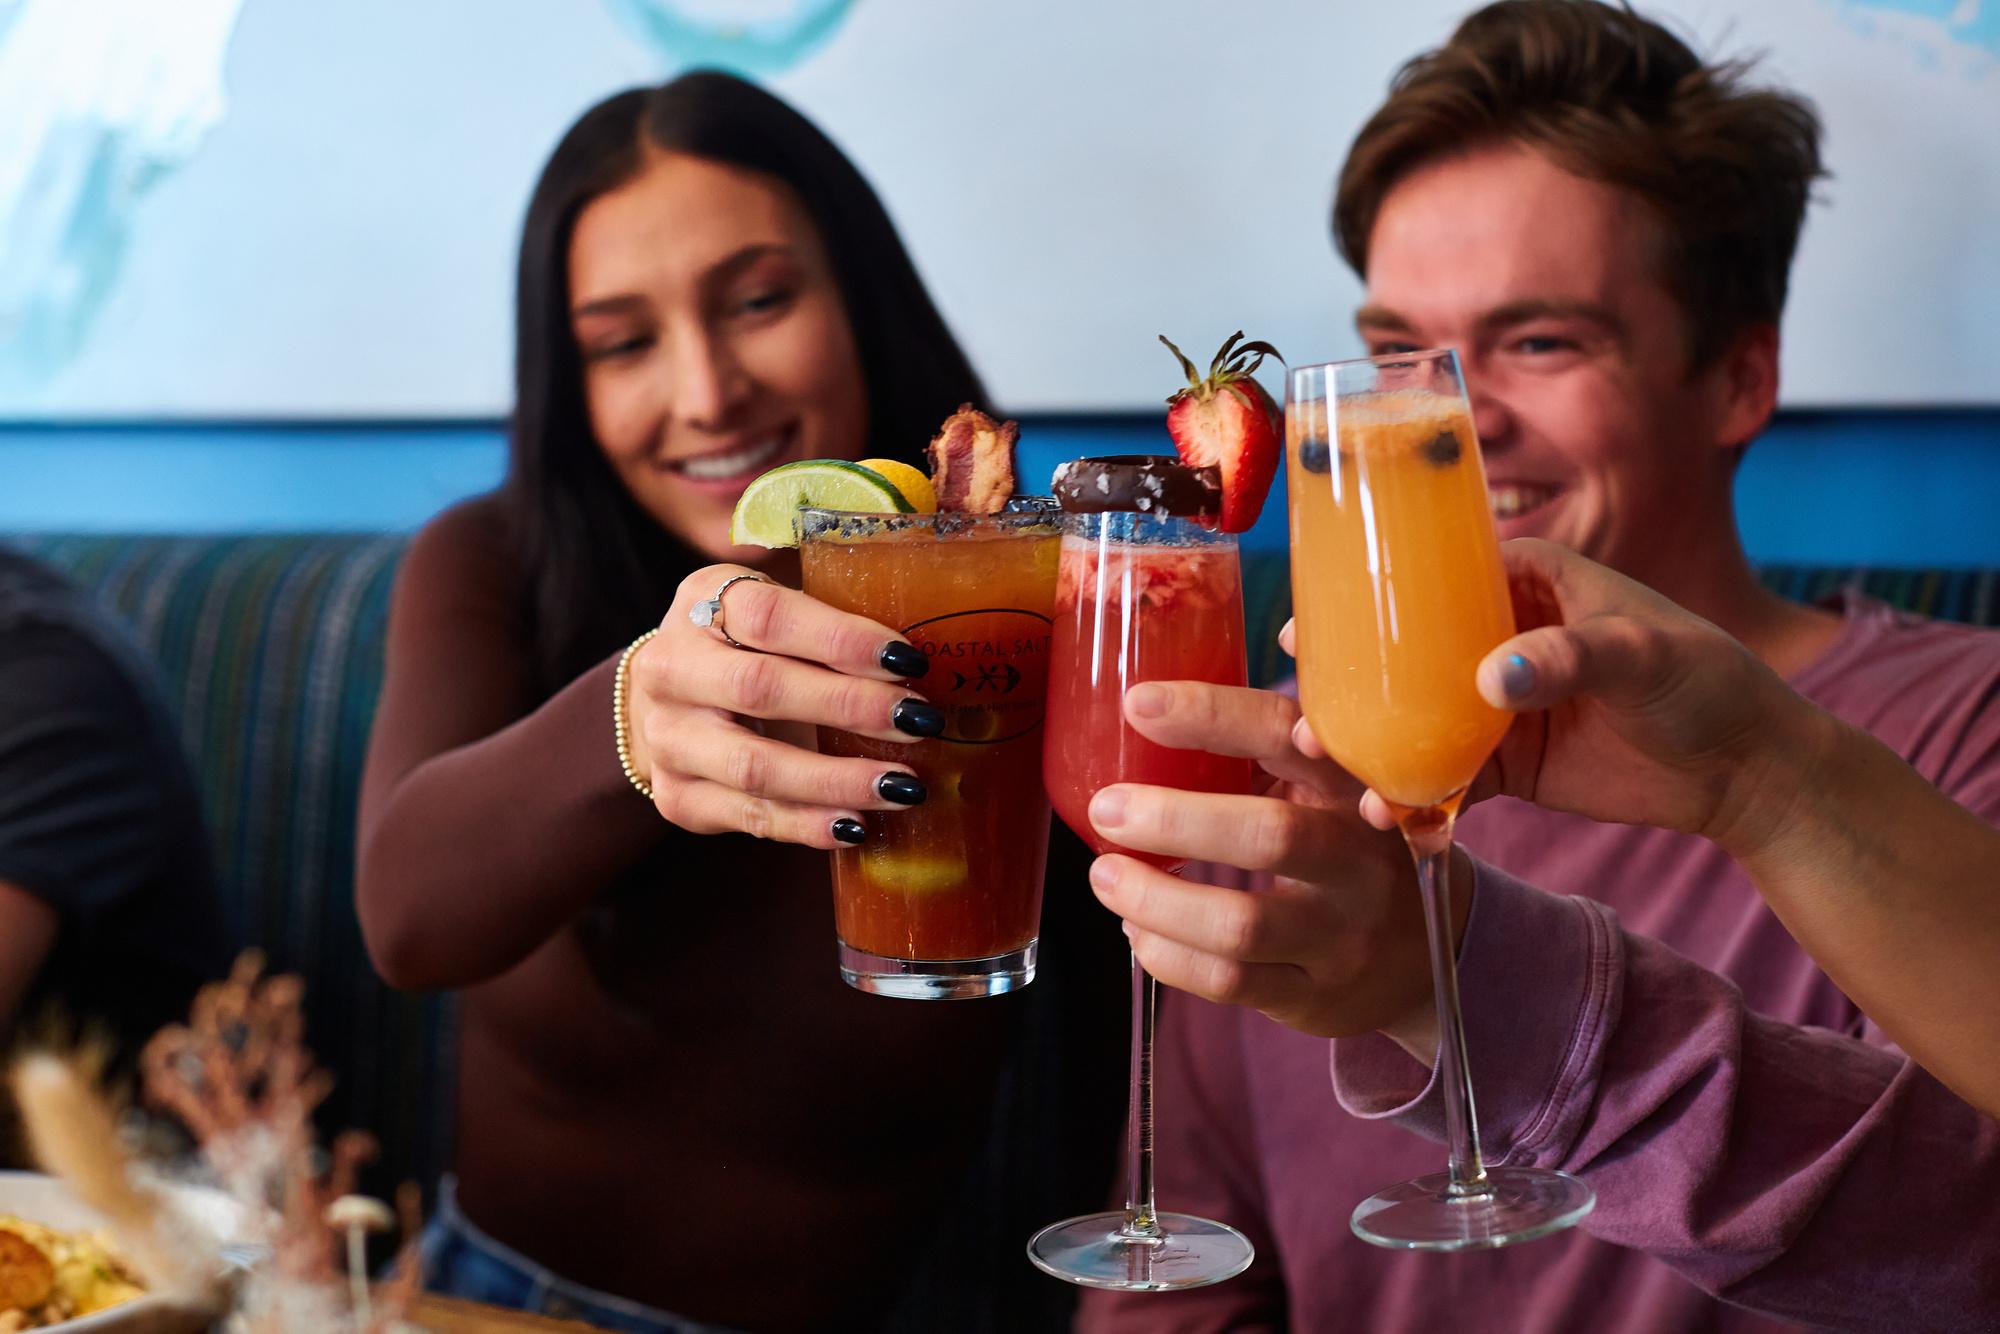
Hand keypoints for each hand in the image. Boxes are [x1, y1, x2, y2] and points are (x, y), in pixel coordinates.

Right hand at [624, 565, 940, 848]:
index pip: (769, 616)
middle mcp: (671, 667)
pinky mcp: (678, 797)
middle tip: (918, 721)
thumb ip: (833, 621)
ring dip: (836, 780)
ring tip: (902, 787)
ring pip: (754, 765)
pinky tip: (856, 825)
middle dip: (849, 707)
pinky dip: (807, 825)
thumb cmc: (748, 647)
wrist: (667, 701)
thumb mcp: (775, 611)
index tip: (908, 658)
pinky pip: (749, 817)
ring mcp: (668, 738)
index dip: (841, 637)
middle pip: (760, 689)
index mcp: (705, 601)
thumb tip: (926, 658)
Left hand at [1084, 681, 1450, 1052]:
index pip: (1287, 734)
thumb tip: (1147, 707)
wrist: (1427, 957)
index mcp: (1356, 785)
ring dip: (1156, 900)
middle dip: (1174, 820)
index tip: (1139, 704)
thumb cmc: (1350, 850)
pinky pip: (1231, 981)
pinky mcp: (1316, 996)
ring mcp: (1341, 935)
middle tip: (1107, 807)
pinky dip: (1169, 956)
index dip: (1212, 716)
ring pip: (1240, 924)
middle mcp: (1359, 860)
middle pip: (1269, 836)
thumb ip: (1267, 752)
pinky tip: (1138, 933)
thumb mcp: (1332, 791)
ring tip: (1106, 876)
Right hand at [1327, 539, 1828, 854]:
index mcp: (1528, 582)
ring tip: (1330, 768)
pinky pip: (1442, 779)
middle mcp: (1499, 639)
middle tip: (1299, 706)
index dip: (1369, 595)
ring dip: (1366, 744)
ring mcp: (1496, 706)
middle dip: (1346, 680)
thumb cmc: (1707, 682)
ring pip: (1410, 720)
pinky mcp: (1507, 766)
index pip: (1432, 575)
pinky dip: (1410, 798)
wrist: (1746, 772)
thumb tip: (1492, 676)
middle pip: (1403, 652)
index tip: (1315, 618)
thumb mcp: (1643, 653)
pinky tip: (1384, 817)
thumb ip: (1571, 657)